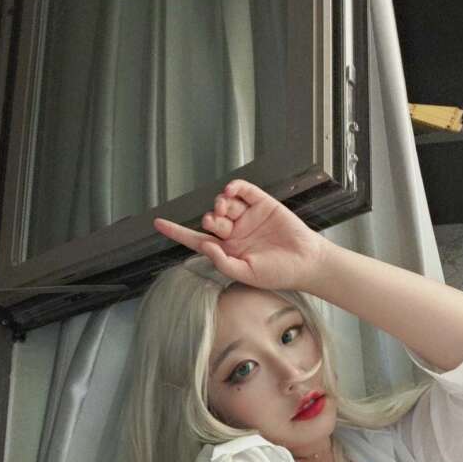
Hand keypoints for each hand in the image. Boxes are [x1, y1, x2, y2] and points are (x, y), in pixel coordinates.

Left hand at [153, 179, 326, 291]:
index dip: (177, 232)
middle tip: (218, 223)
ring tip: (225, 210)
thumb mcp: (246, 274)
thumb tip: (206, 245)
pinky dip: (234, 188)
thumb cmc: (278, 273)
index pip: (197, 240)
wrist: (305, 262)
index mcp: (227, 251)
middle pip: (211, 220)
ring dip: (219, 204)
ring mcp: (248, 217)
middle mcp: (235, 233)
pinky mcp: (262, 204)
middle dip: (210, 220)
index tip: (158, 224)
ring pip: (224, 204)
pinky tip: (231, 192)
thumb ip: (222, 262)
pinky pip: (243, 190)